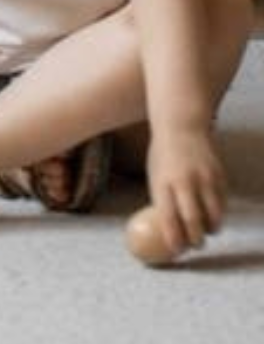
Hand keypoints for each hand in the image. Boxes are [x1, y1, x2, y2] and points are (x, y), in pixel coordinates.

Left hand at [144, 125, 226, 255]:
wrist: (181, 127)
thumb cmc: (163, 156)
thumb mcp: (155, 175)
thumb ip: (162, 200)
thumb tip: (166, 230)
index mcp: (162, 182)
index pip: (168, 217)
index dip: (174, 238)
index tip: (177, 250)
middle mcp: (183, 181)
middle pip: (193, 221)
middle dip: (196, 240)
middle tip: (196, 246)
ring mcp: (204, 179)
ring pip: (213, 216)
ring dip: (211, 229)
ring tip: (206, 231)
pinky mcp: (219, 176)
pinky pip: (222, 204)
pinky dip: (219, 214)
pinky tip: (213, 216)